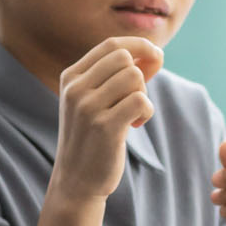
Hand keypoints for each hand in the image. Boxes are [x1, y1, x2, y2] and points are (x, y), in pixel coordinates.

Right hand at [51, 38, 162, 204]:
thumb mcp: (95, 101)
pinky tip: (137, 125)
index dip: (140, 46)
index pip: (111, 45)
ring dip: (143, 94)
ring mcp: (87, 107)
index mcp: (70, 78)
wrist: (76, 180)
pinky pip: (140, 100)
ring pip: (134, 77)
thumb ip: (119, 76)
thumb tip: (155, 54)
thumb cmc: (92, 137)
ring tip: (134, 114)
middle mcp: (75, 89)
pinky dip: (147, 111)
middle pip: (125, 58)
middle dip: (141, 74)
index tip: (155, 59)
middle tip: (138, 97)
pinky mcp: (104, 126)